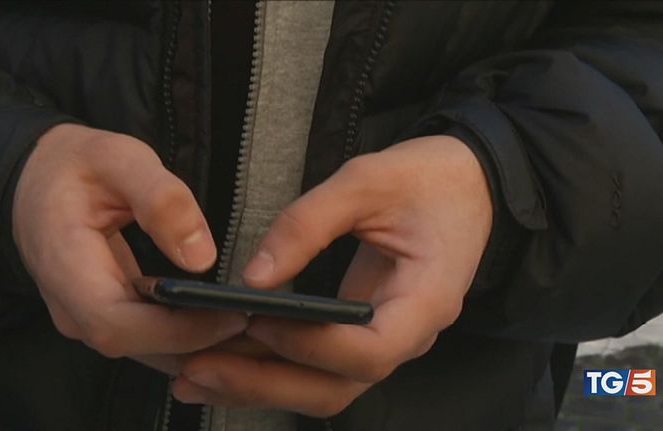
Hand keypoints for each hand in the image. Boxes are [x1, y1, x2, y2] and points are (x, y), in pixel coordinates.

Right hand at [13, 124, 247, 361]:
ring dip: (200, 347)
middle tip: (261, 324)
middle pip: (139, 346)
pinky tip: (225, 323)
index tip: (233, 315)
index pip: (119, 324)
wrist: (36, 177)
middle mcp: (72, 306)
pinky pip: (148, 338)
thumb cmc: (76, 164)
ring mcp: (87, 316)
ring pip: (147, 350)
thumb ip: (161, 200)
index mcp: (66, 267)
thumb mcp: (119, 159)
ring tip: (254, 328)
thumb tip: (200, 258)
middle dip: (202, 343)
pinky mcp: (106, 314)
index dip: (178, 330)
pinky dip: (188, 338)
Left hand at [173, 135, 492, 415]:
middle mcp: (410, 334)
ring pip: (326, 387)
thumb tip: (253, 277)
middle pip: (338, 387)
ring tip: (194, 376)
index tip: (256, 320)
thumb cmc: (429, 177)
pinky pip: (321, 366)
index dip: (311, 344)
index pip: (370, 351)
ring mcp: (389, 338)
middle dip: (266, 385)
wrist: (468, 184)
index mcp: (427, 299)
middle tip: (197, 371)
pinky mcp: (367, 332)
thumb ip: (308, 224)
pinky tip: (227, 359)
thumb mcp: (368, 180)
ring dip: (261, 387)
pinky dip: (274, 368)